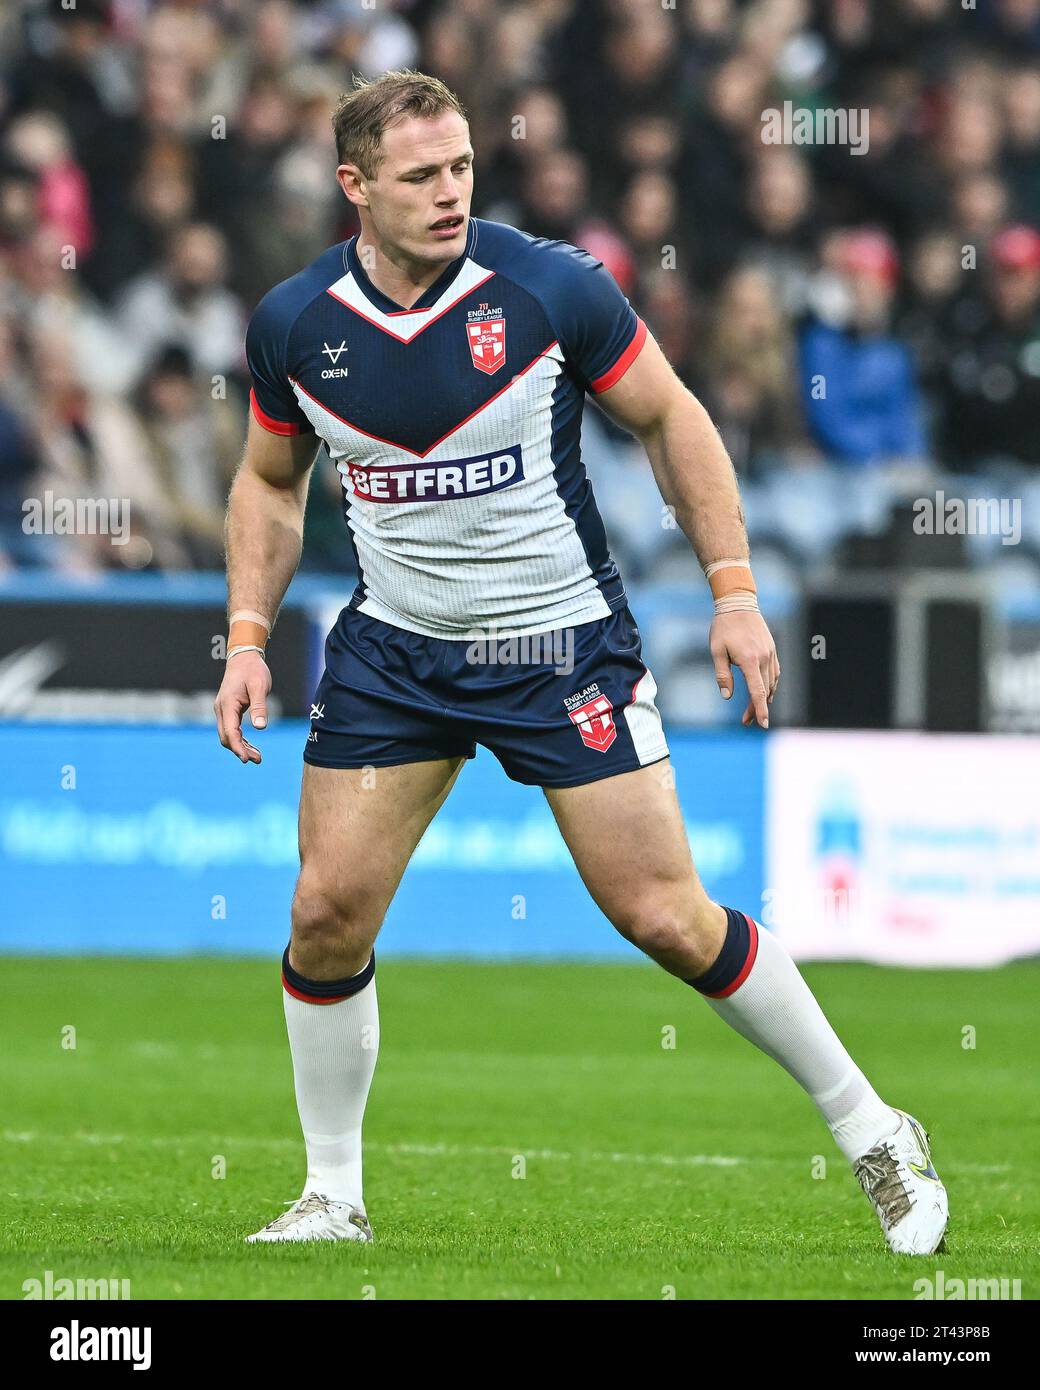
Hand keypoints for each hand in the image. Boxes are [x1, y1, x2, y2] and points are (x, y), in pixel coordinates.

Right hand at [214, 651, 270, 763]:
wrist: (244, 658)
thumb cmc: (253, 670)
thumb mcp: (260, 686)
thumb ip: (259, 706)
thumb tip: (261, 727)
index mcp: (227, 704)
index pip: (230, 731)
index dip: (238, 747)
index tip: (246, 759)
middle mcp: (221, 709)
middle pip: (226, 736)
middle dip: (240, 750)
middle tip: (258, 760)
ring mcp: (223, 710)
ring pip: (228, 735)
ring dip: (241, 747)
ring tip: (257, 757)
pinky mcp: (228, 711)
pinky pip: (232, 729)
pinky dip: (240, 739)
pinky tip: (251, 746)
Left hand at [709, 610, 779, 728]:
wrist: (738, 604)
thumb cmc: (723, 627)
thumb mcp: (716, 651)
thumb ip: (722, 675)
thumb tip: (727, 696)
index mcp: (750, 660)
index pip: (758, 691)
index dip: (760, 710)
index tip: (763, 724)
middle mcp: (764, 658)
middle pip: (765, 691)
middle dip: (757, 708)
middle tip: (747, 721)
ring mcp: (771, 653)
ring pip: (772, 683)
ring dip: (764, 698)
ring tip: (753, 709)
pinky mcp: (772, 649)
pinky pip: (775, 673)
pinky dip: (770, 685)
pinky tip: (764, 691)